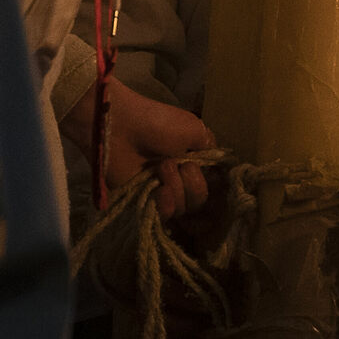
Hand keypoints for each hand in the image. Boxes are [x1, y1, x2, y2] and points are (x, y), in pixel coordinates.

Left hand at [61, 76, 212, 217]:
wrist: (121, 128)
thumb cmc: (159, 124)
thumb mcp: (195, 129)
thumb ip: (211, 151)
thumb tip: (218, 170)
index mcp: (193, 161)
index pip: (213, 183)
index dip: (213, 182)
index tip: (207, 173)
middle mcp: (179, 178)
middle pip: (200, 199)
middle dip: (193, 182)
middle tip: (174, 162)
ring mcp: (162, 191)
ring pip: (185, 208)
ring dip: (176, 187)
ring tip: (159, 169)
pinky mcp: (143, 201)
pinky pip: (165, 214)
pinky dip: (166, 203)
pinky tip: (159, 191)